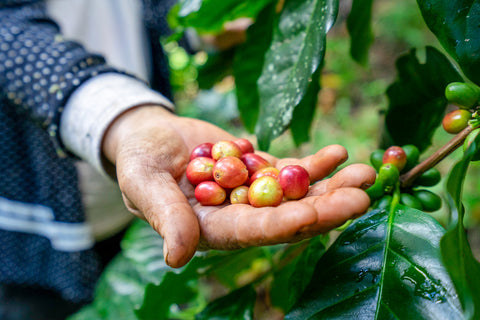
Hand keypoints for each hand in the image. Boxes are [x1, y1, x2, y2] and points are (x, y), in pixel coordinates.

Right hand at [102, 106, 375, 267]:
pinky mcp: (260, 172)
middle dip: (325, 208)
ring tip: (366, 172)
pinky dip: (316, 164)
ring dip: (332, 185)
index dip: (283, 224)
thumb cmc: (139, 162)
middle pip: (288, 216)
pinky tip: (339, 153)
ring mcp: (254, 194)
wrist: (151, 138)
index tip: (314, 213)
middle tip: (362, 196)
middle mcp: (240, 217)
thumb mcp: (143, 185)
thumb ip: (164, 217)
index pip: (253, 232)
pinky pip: (292, 171)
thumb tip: (176, 257)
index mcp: (213, 229)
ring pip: (298, 194)